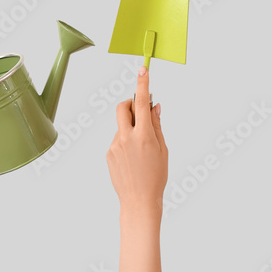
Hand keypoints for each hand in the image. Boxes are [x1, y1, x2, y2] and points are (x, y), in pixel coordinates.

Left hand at [107, 67, 167, 221]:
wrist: (139, 201)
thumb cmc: (156, 177)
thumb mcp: (162, 149)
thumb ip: (156, 125)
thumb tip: (154, 106)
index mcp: (143, 136)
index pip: (142, 103)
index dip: (142, 84)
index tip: (142, 70)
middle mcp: (126, 138)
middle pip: (122, 107)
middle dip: (130, 104)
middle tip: (140, 112)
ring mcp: (114, 146)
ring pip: (121, 126)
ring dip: (130, 128)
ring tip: (141, 150)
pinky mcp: (109, 154)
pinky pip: (117, 139)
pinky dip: (126, 142)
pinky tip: (133, 159)